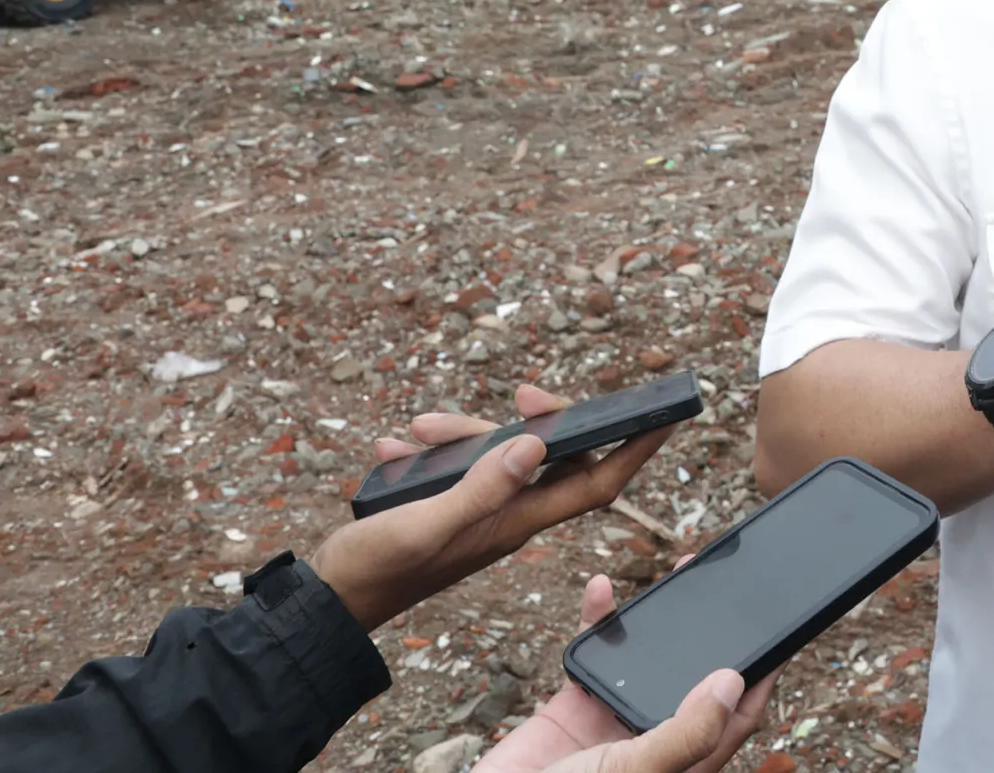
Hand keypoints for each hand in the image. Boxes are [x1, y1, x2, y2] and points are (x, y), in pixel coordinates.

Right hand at [306, 383, 680, 629]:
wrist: (328, 602)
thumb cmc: (375, 570)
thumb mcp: (426, 523)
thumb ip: (480, 488)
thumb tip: (535, 445)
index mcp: (516, 523)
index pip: (597, 482)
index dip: (636, 448)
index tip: (665, 412)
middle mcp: (509, 516)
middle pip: (553, 455)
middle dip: (543, 418)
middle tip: (521, 391)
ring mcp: (480, 512)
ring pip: (499, 453)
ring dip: (465, 433)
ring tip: (418, 430)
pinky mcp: (450, 508)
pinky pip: (458, 465)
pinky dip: (433, 452)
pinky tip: (397, 450)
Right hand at [476, 572, 770, 772]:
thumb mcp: (635, 771)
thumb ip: (685, 731)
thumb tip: (734, 681)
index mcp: (682, 762)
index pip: (737, 718)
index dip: (762, 677)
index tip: (783, 633)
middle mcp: (653, 741)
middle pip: (695, 677)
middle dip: (712, 632)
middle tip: (723, 586)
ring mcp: (612, 724)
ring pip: (646, 661)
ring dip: (658, 619)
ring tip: (676, 572)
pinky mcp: (573, 709)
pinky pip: (593, 655)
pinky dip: (598, 623)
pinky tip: (600, 592)